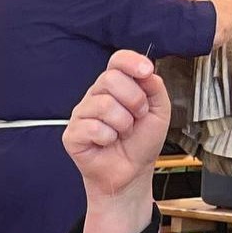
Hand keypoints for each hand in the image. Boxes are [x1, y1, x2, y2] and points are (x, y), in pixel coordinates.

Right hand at [64, 50, 171, 201]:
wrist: (132, 172)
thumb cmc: (140, 142)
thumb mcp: (159, 111)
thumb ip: (155, 87)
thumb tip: (146, 72)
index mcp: (116, 86)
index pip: (117, 60)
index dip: (131, 61)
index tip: (146, 71)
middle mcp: (96, 95)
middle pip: (110, 79)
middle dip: (134, 100)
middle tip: (137, 117)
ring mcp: (81, 114)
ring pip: (104, 104)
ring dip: (123, 123)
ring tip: (123, 132)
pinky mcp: (72, 134)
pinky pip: (93, 128)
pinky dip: (108, 138)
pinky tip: (108, 142)